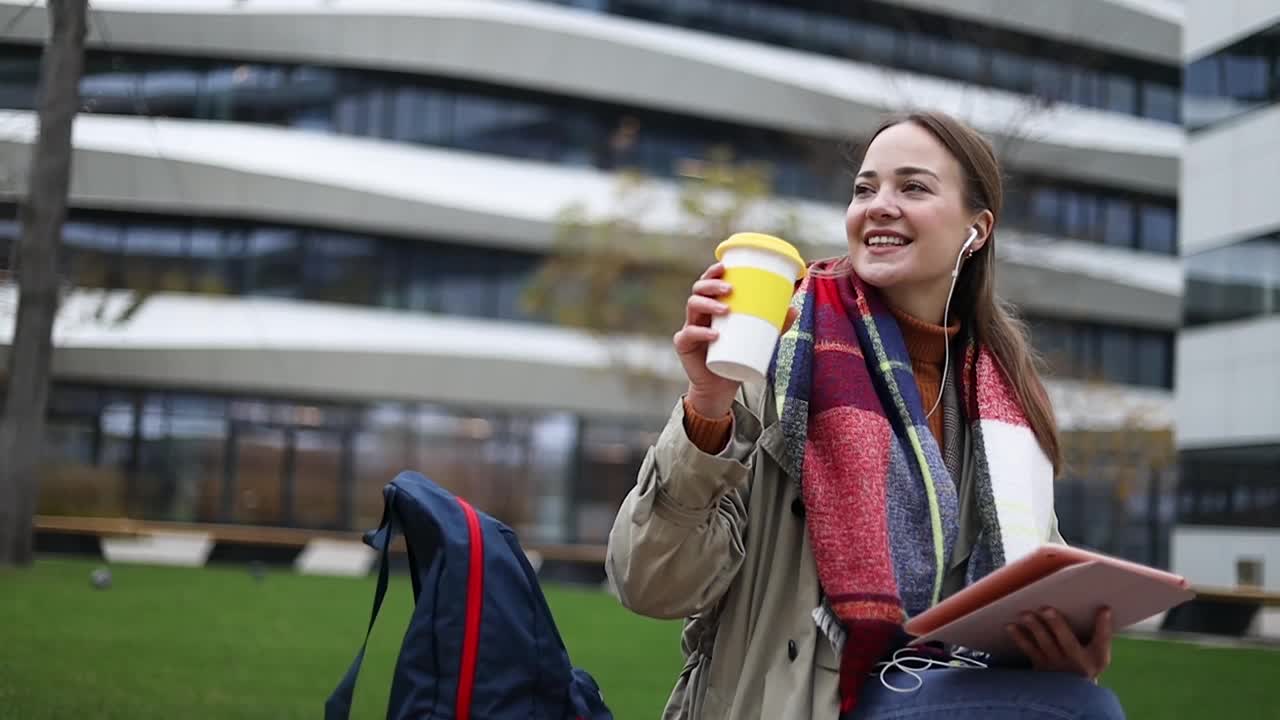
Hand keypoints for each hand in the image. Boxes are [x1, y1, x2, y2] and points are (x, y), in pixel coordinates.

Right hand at [673, 262, 798, 416]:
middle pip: (698, 290)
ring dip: (708, 304)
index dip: (712, 272)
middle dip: (712, 285)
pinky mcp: (684, 345)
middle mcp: (698, 314)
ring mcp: (689, 328)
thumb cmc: (737, 357)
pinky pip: (688, 335)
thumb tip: (793, 309)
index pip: (708, 283)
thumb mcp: (757, 339)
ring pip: (692, 307)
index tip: (724, 266)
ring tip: (726, 309)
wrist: (720, 386)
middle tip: (731, 288)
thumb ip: (774, 326)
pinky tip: (714, 334)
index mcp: (711, 307)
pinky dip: (701, 332)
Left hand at [1007, 607, 1112, 680]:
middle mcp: (1073, 663)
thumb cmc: (1086, 666)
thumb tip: (1104, 609)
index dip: (1102, 626)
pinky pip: (1028, 650)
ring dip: (1034, 628)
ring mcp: (1054, 666)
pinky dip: (1019, 638)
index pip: (1101, 641)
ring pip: (1044, 645)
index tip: (1103, 609)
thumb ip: (1101, 634)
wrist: (1070, 694)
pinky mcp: (1039, 666)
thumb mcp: (1099, 656)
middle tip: (1046, 609)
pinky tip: (1009, 625)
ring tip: (1024, 614)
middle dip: (1057, 625)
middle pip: (1067, 642)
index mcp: (1092, 659)